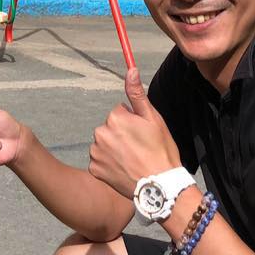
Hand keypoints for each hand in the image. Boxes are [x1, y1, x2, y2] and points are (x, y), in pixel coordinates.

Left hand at [89, 68, 181, 196]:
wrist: (159, 185)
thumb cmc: (160, 150)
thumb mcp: (153, 119)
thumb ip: (137, 94)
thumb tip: (130, 69)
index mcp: (114, 118)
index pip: (119, 112)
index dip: (133, 123)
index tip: (143, 135)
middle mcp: (100, 133)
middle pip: (110, 128)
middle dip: (121, 135)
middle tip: (139, 148)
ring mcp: (95, 153)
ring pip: (103, 144)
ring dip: (113, 149)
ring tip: (131, 160)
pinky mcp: (94, 169)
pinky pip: (99, 161)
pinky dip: (108, 164)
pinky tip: (123, 169)